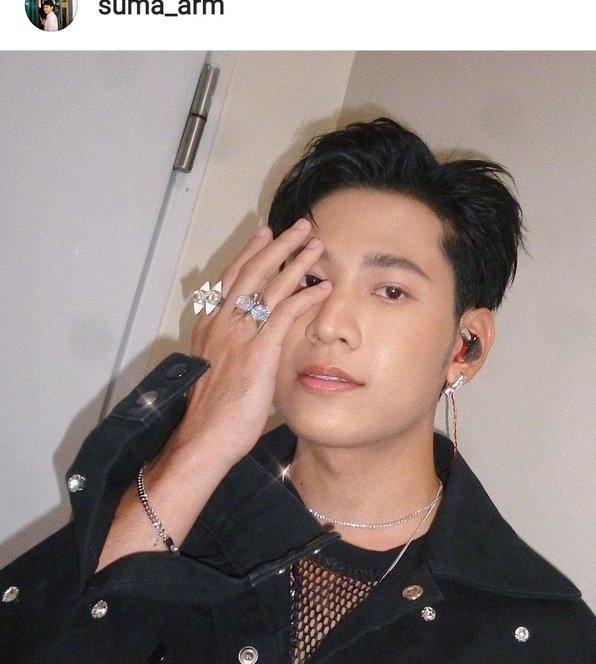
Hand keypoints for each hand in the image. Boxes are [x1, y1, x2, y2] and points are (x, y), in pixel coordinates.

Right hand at [173, 218, 329, 468]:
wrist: (204, 436)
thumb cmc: (211, 416)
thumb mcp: (218, 375)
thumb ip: (234, 354)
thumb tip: (252, 355)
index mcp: (210, 326)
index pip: (231, 278)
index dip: (249, 253)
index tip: (264, 235)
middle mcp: (222, 322)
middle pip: (252, 270)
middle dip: (278, 245)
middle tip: (299, 227)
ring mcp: (240, 334)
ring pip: (271, 285)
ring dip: (297, 261)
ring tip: (316, 245)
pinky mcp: (259, 350)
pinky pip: (286, 313)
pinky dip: (306, 296)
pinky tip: (323, 287)